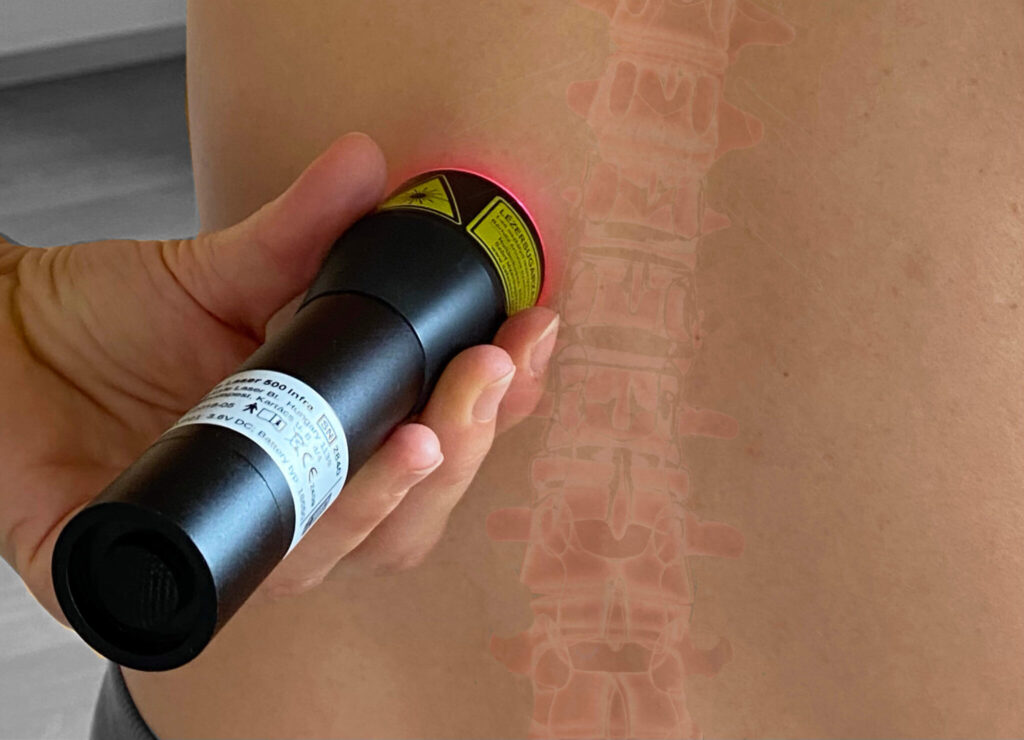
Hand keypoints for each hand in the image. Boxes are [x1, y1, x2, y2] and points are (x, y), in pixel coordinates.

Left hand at [0, 132, 559, 625]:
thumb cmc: (105, 323)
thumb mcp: (222, 273)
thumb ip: (301, 231)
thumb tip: (369, 164)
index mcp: (319, 446)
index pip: (429, 447)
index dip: (492, 408)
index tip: (527, 340)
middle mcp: (289, 504)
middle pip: (406, 515)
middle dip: (466, 445)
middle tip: (488, 375)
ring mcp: (233, 544)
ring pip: (345, 555)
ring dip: (404, 497)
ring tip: (434, 430)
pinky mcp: (161, 578)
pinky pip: (251, 580)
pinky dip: (312, 539)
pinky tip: (352, 491)